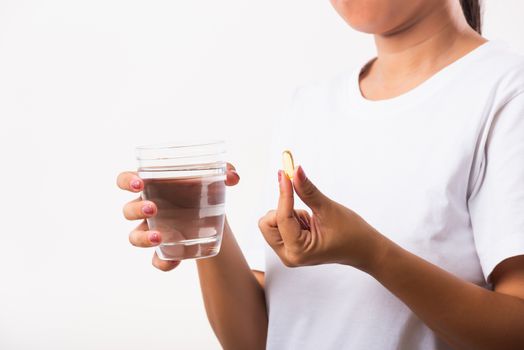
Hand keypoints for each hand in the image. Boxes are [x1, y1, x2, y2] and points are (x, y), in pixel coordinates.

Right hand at [117, 163, 239, 270]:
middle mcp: (147, 207)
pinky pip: (156, 260)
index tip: (139, 183)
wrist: (211, 212)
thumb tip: (233, 177)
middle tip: (153, 209)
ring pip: (134, 237)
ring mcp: (153, 229)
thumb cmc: (202, 187)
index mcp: (152, 185)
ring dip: (143, 238)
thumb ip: (225, 171)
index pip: (126, 180)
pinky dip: (162, 263)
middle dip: (136, 210)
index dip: (126, 181)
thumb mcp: (213, 177)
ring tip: (160, 237)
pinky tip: (174, 262)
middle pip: (128, 211)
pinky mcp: (165, 248)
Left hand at [258, 166, 383, 270]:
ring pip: (271, 222)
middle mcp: (289, 255)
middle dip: (283, 209)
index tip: (284, 174)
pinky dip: (292, 217)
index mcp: (298, 251)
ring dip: (288, 213)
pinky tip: (310, 223)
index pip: (282, 217)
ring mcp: (288, 251)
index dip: (284, 193)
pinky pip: (279, 223)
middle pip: (268, 222)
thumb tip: (295, 171)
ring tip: (311, 220)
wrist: (363, 248)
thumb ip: (308, 190)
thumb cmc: (351, 234)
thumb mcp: (328, 209)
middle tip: (304, 205)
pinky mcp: (289, 245)